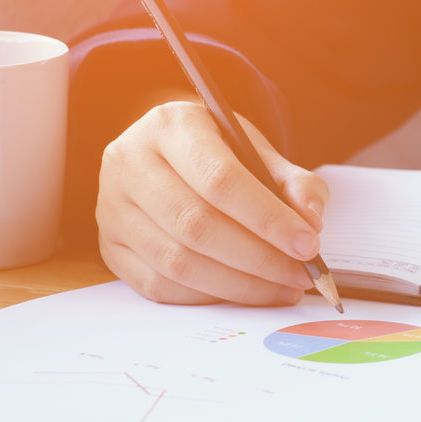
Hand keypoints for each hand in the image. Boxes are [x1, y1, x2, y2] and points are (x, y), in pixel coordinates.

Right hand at [96, 101, 328, 304]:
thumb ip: (294, 182)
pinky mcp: (109, 246)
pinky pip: (158, 285)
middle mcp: (129, 162)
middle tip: (301, 275)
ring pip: (176, 261)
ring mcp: (111, 207)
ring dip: (239, 285)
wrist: (170, 156)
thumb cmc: (220, 153)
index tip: (308, 244)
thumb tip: (311, 221)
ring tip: (283, 288)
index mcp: (171, 125)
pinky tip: (246, 293)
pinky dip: (209, 296)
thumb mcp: (260, 151)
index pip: (219, 178)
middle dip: (259, 258)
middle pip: (196, 224)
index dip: (268, 218)